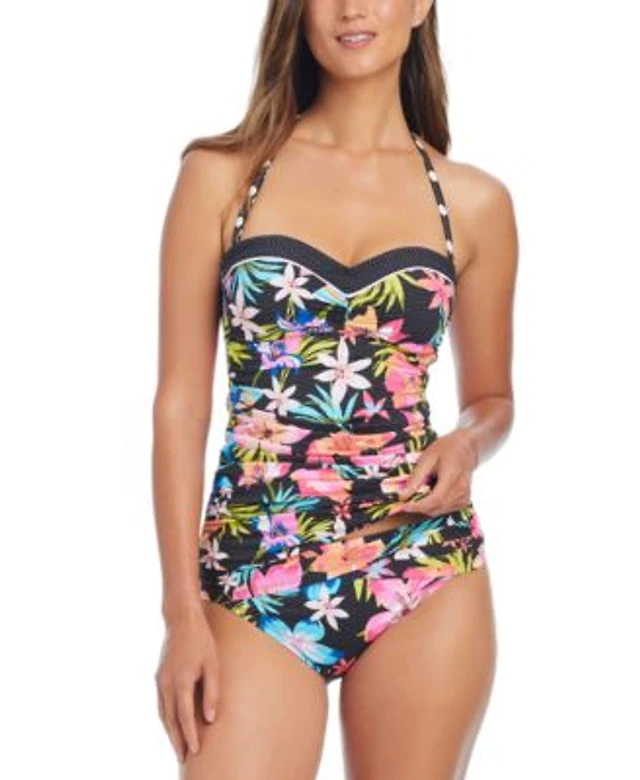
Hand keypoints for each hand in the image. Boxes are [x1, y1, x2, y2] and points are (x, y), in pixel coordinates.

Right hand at [155, 607, 219, 763]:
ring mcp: (160, 681)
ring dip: (170, 732)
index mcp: (181, 681)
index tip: (195, 751)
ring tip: (178, 747)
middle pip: (170, 720)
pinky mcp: (159, 677)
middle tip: (184, 758)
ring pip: (163, 714)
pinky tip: (172, 724)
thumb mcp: (213, 664)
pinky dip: (166, 718)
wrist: (181, 620)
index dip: (189, 735)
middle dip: (177, 740)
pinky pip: (161, 704)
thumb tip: (210, 718)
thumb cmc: (202, 641)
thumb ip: (212, 692)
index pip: (184, 717)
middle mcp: (166, 684)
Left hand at [389, 429, 478, 516]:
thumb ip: (416, 478)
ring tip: (415, 499)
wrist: (467, 448)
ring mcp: (464, 496)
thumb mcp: (427, 458)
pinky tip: (429, 497)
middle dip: (418, 509)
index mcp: (452, 477)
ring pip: (441, 511)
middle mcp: (461, 490)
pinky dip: (435, 507)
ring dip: (426, 509)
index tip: (403, 507)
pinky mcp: (464, 500)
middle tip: (404, 504)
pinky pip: (446, 509)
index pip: (435, 499)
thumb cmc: (446, 449)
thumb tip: (402, 496)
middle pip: (437, 508)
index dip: (418, 506)